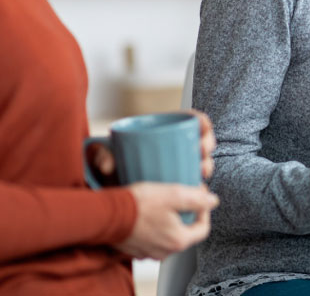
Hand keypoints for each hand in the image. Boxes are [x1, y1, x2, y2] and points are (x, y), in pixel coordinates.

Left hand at [90, 110, 215, 182]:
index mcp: (159, 131)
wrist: (107, 188)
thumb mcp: (104, 155)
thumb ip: (102, 155)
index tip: (203, 130)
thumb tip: (108, 166)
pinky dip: (199, 184)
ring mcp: (175, 164)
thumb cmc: (107, 165)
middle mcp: (171, 146)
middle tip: (202, 153)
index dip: (202, 124)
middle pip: (198, 140)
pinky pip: (193, 181)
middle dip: (207, 145)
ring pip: (199, 160)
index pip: (189, 120)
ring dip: (206, 164)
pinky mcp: (176, 183)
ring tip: (201, 172)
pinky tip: (199, 187)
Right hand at [116, 182, 219, 258]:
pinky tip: (148, 212)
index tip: (198, 195)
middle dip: (186, 213)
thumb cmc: (138, 205)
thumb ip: (198, 199)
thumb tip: (213, 201)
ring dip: (169, 219)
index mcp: (179, 241)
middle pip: (185, 231)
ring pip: (168, 234)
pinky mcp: (135, 248)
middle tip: (180, 196)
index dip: (204, 210)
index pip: (203, 228)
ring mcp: (149, 251)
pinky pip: (152, 237)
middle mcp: (165, 251)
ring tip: (164, 202)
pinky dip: (154, 225)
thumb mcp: (174, 195)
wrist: (104, 215)